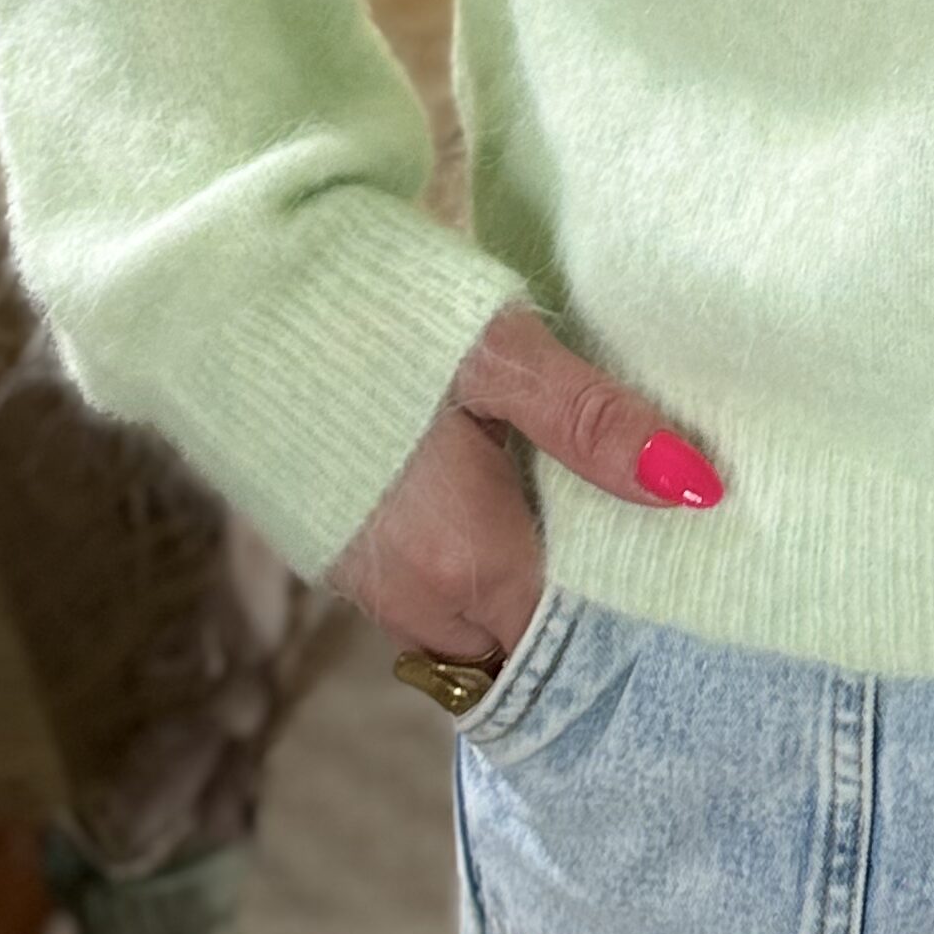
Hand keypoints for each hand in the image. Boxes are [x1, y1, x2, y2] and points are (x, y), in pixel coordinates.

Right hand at [327, 298, 724, 671]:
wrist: (236, 300)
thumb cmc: (375, 320)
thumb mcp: (501, 355)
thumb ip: (593, 424)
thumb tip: (697, 489)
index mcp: (468, 565)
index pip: (570, 632)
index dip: (618, 598)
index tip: (663, 549)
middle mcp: (413, 600)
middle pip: (519, 633)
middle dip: (567, 592)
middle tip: (620, 512)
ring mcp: (364, 583)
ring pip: (467, 617)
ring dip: (514, 572)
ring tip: (561, 490)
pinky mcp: (332, 552)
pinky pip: (422, 586)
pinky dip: (463, 555)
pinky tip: (486, 477)